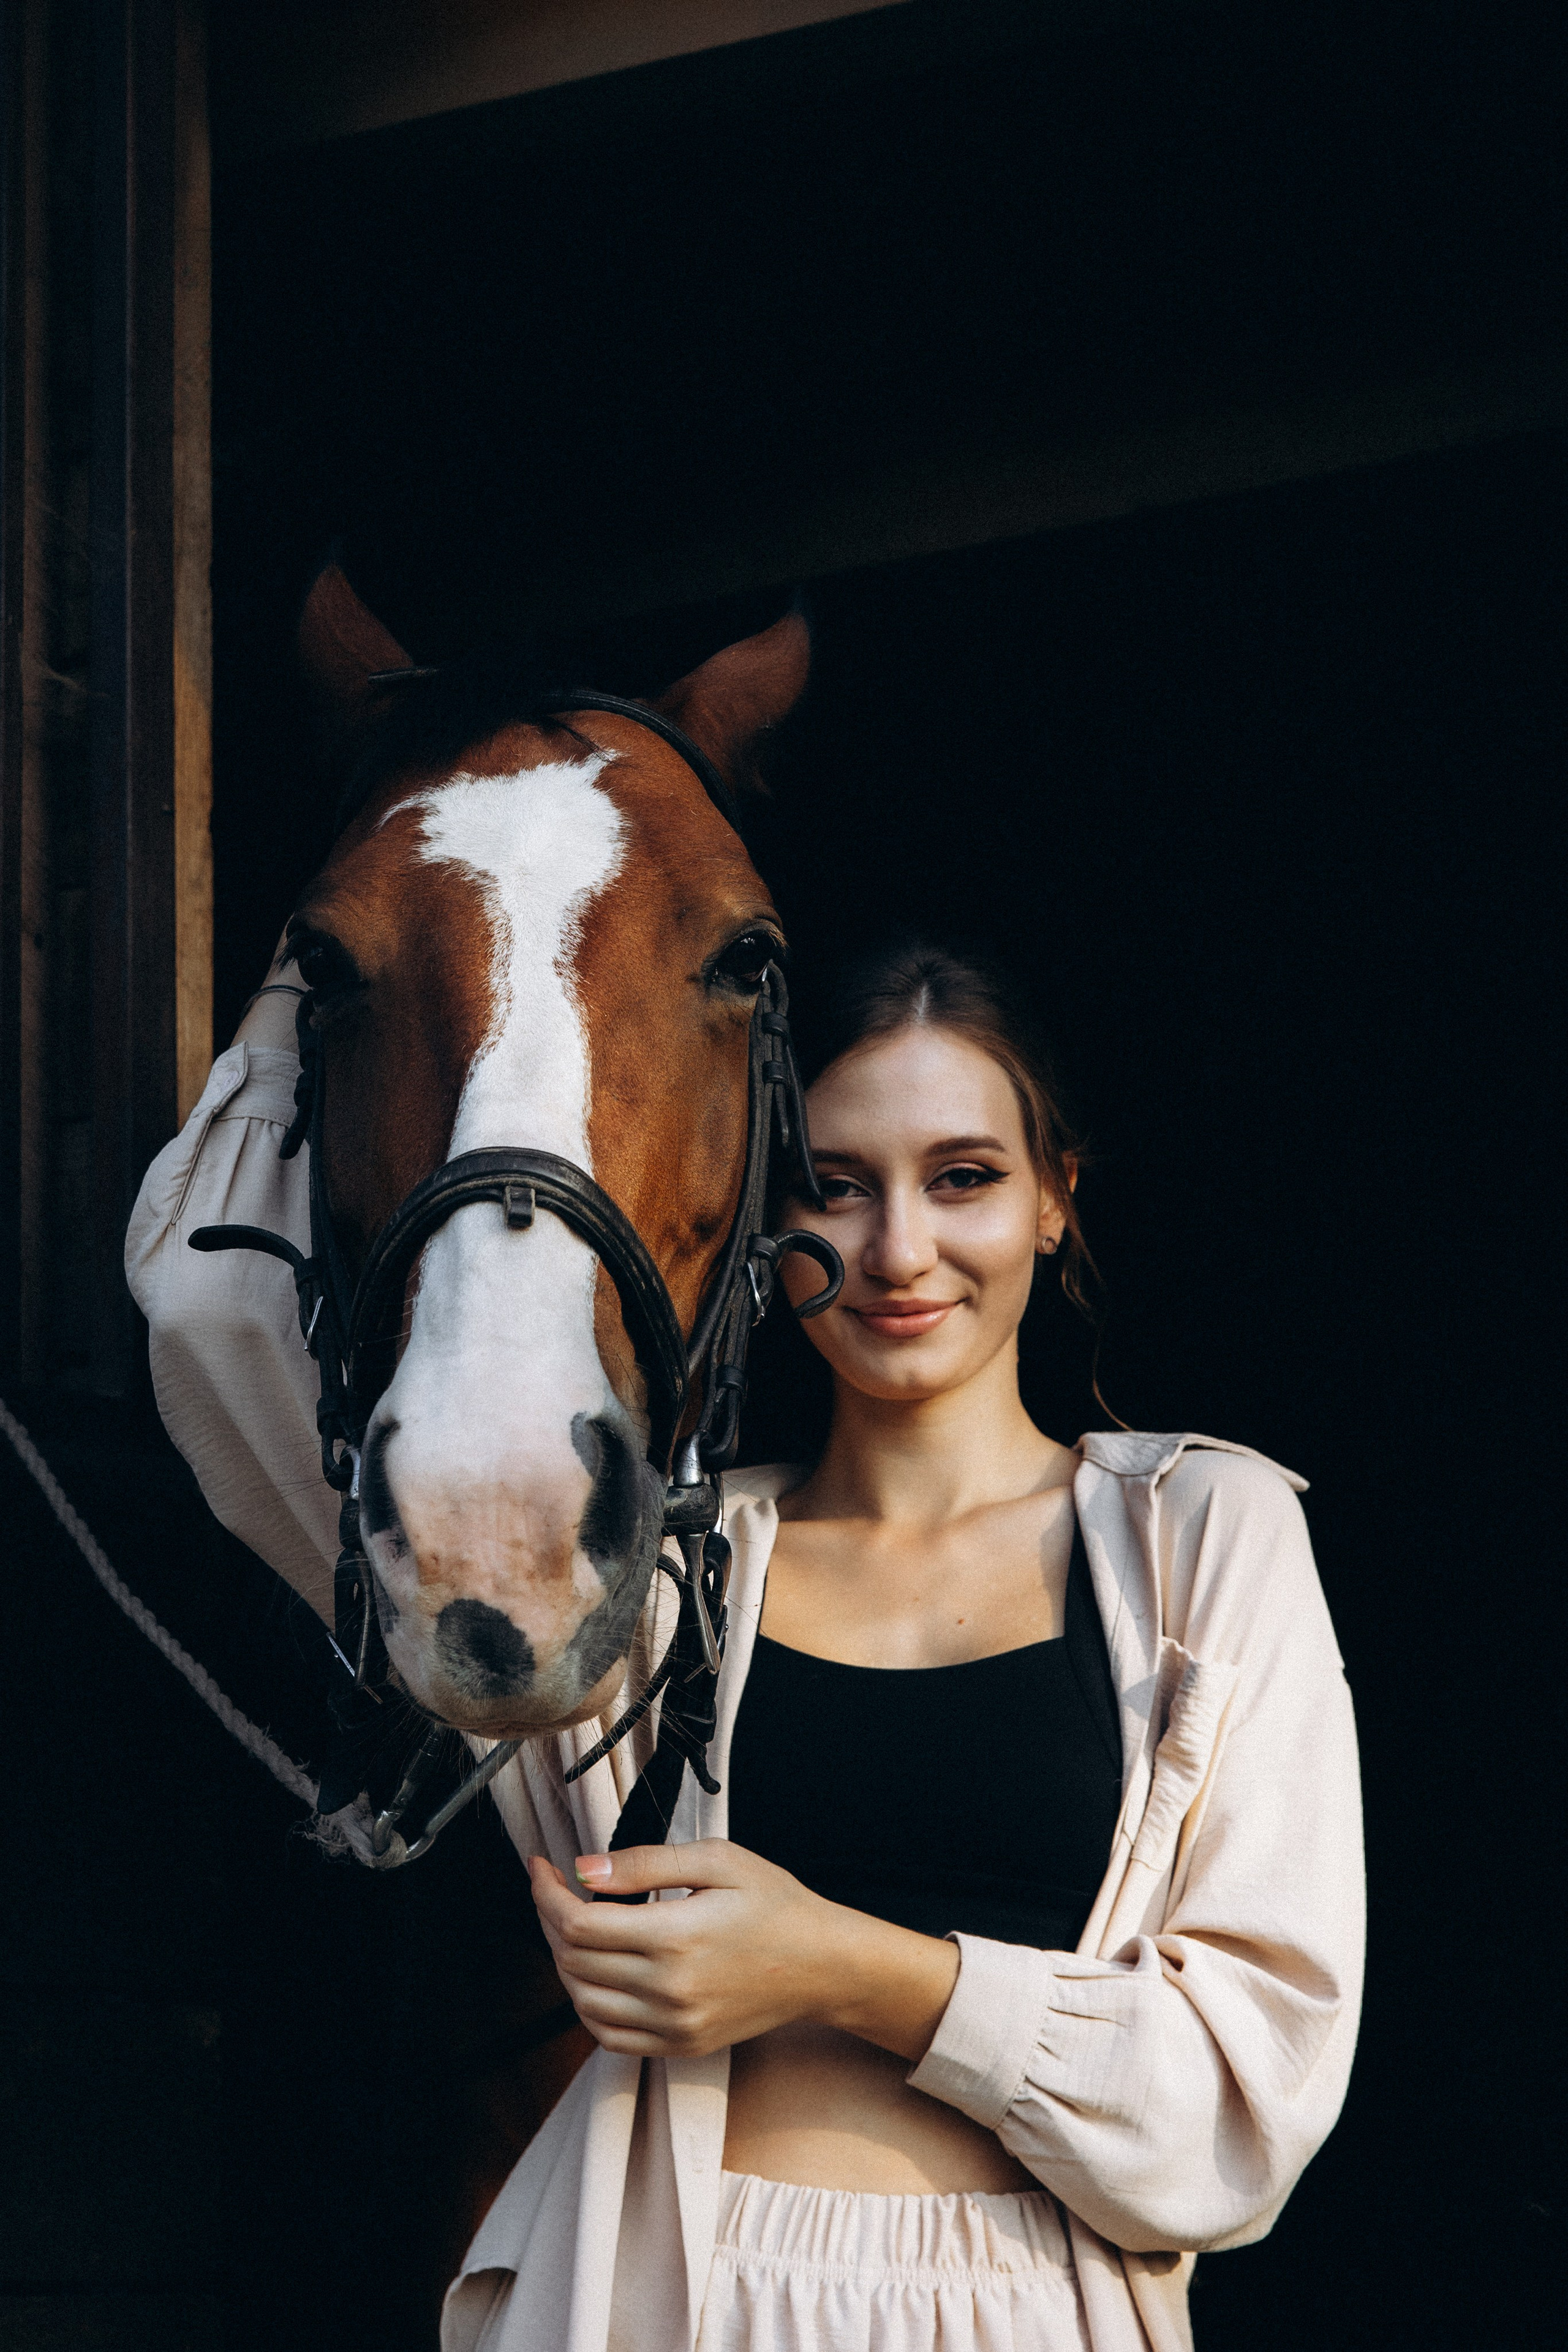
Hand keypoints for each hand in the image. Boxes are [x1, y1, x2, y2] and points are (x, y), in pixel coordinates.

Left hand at [527, 1840, 958, 2061]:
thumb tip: (583, 1870)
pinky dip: (588, 2005)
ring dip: (564, 1962)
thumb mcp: (717, 1861)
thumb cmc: (774, 1903)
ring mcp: (673, 2026)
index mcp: (675, 1937)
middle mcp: (668, 1991)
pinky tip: (595, 1972)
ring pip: (583, 2002)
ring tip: (572, 1926)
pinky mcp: (680, 2046)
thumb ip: (645, 1864)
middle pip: (574, 1961)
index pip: (578, 1924)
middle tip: (554, 1889)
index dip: (547, 1894)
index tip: (541, 1867)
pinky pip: (609, 2036)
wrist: (821, 1964)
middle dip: (550, 1919)